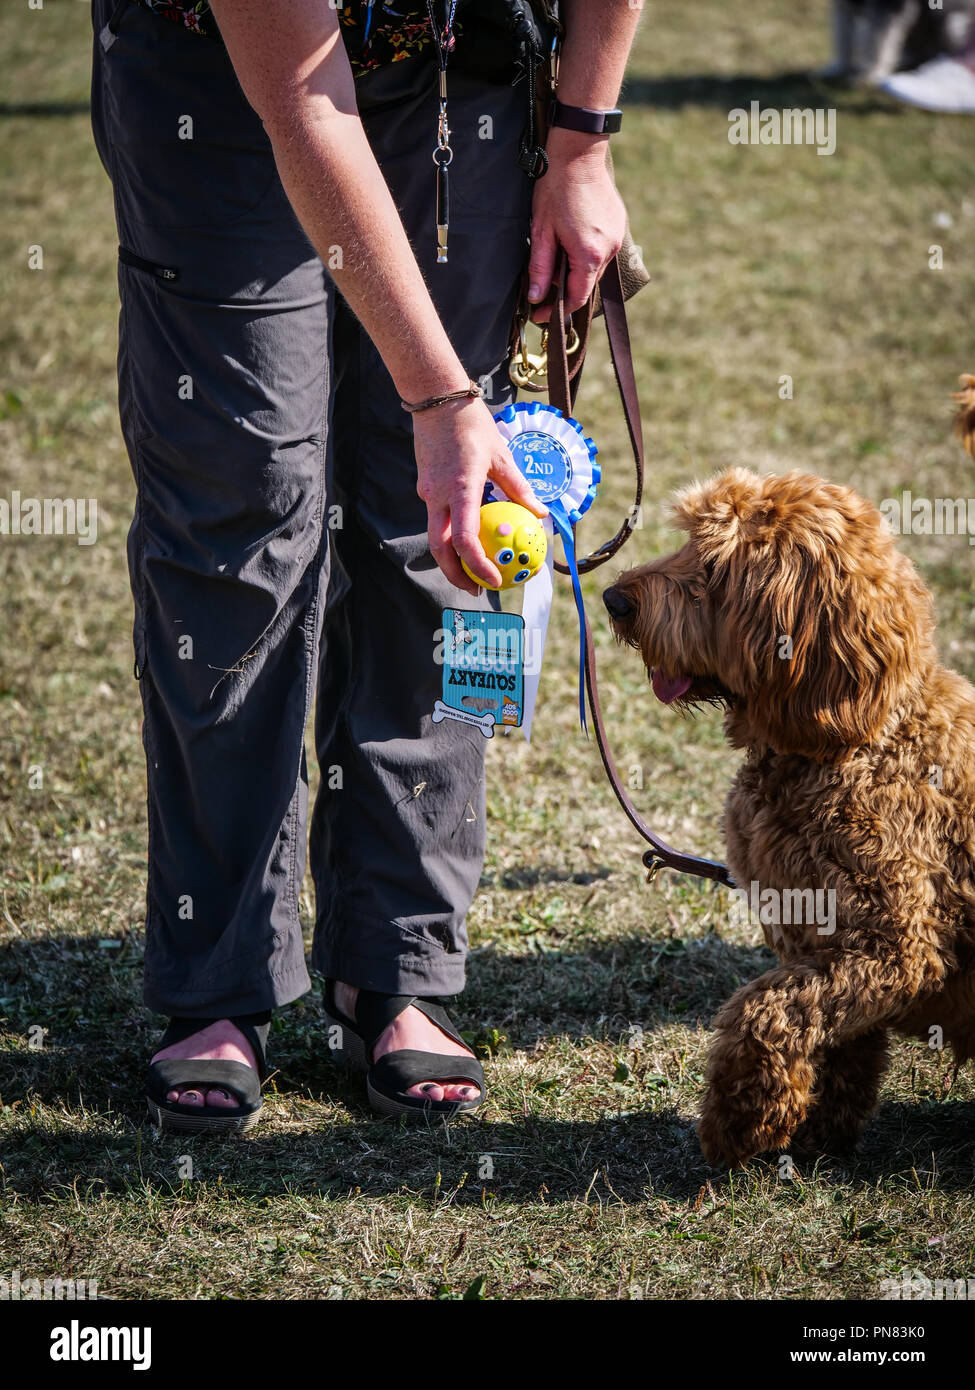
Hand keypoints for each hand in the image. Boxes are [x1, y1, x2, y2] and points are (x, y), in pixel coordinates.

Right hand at [413, 396, 547, 593]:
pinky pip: (436, 519)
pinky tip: (467, 539)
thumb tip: (540, 513)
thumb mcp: (502, 455)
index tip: (493, 580)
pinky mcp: (424, 488)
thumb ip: (520, 488)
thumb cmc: (472, 425)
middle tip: (477, 589)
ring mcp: (427, 493)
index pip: (464, 539)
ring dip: (451, 560)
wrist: (436, 401)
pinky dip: (449, 537)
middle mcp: (438, 496)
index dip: (477, 565)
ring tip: (471, 572)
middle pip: (440, 549)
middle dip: (457, 574)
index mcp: (460, 488)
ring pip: (434, 538)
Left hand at [527, 131, 626, 320]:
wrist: (579, 153)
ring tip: (555, 260)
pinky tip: (570, 243)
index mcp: (589, 254)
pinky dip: (586, 256)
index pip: (577, 297)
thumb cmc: (556, 189)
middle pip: (586, 284)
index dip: (557, 310)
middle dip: (565, 291)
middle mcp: (608, 250)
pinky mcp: (619, 226)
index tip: (541, 316)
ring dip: (576, 271)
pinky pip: (602, 252)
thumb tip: (536, 298)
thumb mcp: (541, 231)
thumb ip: (540, 268)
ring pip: (594, 269)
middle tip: (542, 290)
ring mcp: (617, 238)